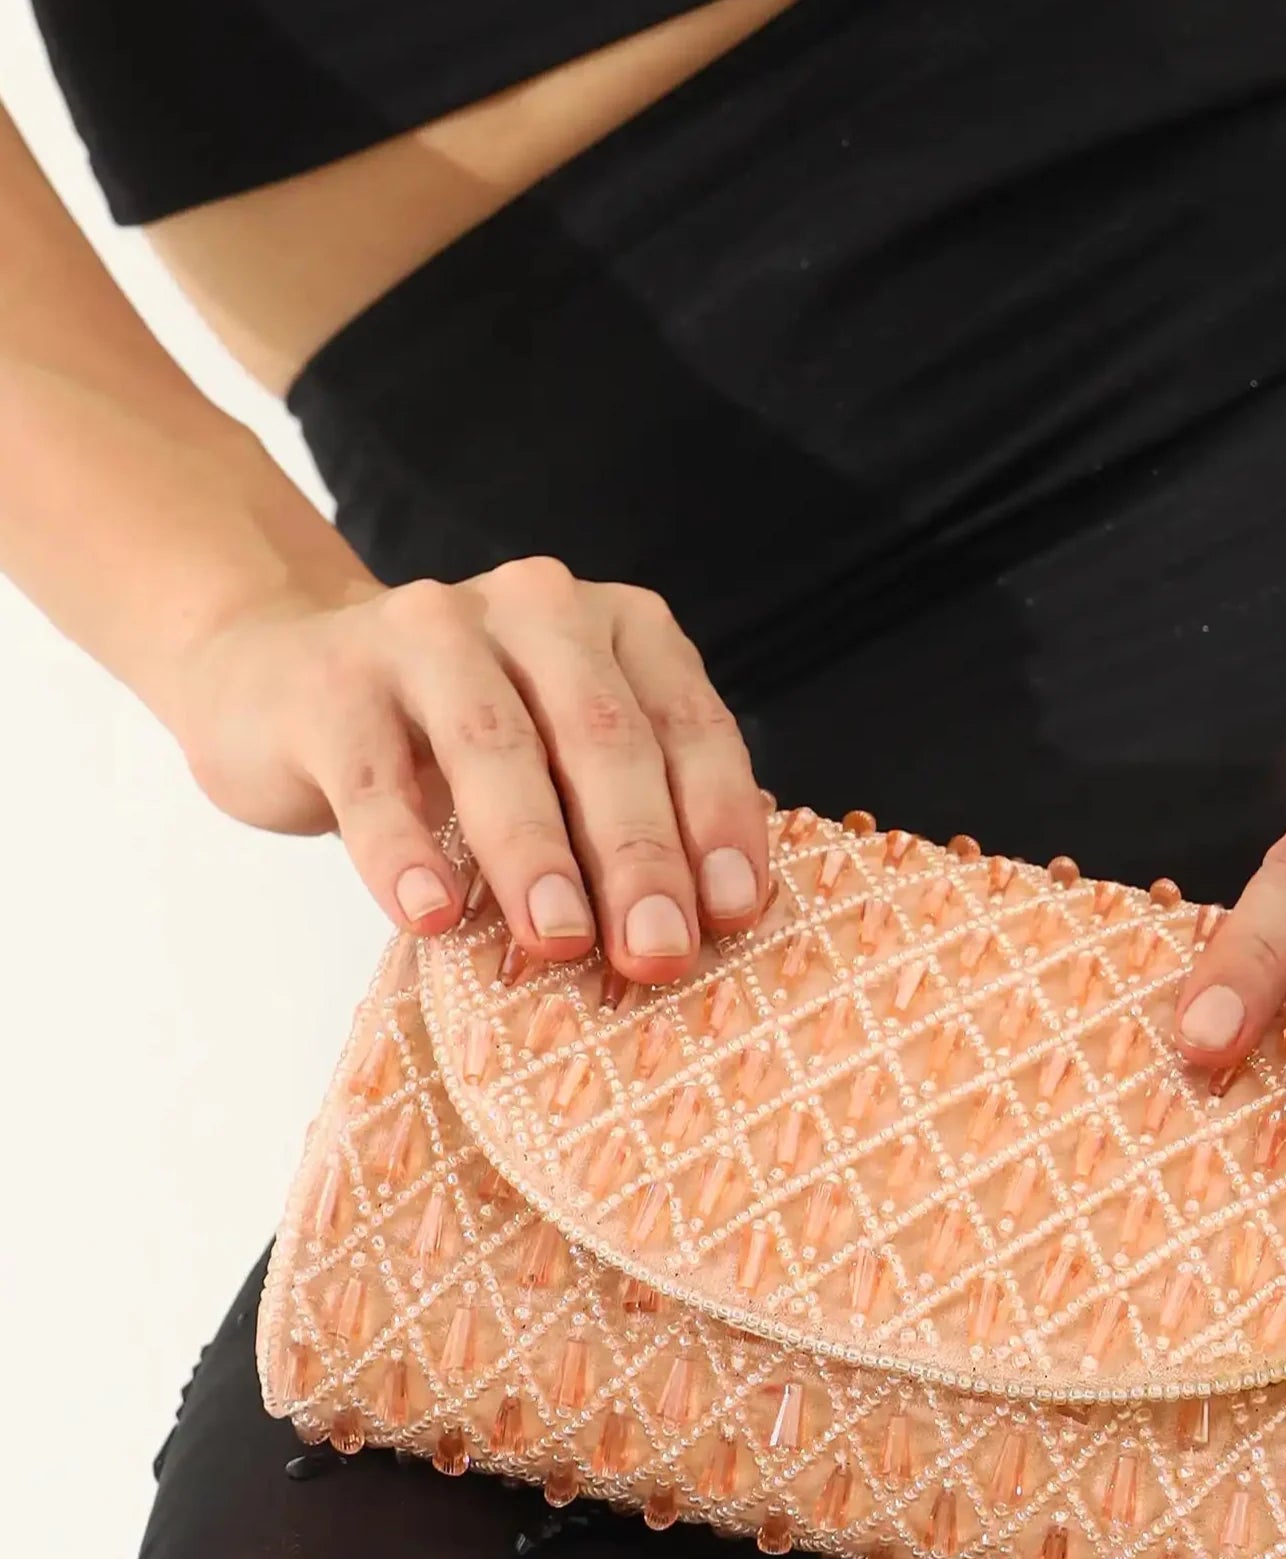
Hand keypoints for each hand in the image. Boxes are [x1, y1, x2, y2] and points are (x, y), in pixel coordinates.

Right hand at [168, 555, 770, 980]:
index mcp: (613, 627)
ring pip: (494, 747)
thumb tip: (719, 914)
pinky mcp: (329, 684)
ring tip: (559, 940)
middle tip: (657, 950)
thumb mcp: (559, 761)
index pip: (687, 723)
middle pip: (600, 736)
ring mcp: (424, 634)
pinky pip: (374, 777)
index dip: (715, 821)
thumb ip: (633, 810)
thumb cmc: (454, 745)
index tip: (732, 917)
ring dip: (533, 853)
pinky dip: (405, 853)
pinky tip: (430, 918)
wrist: (280, 680)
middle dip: (638, 853)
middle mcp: (531, 608)